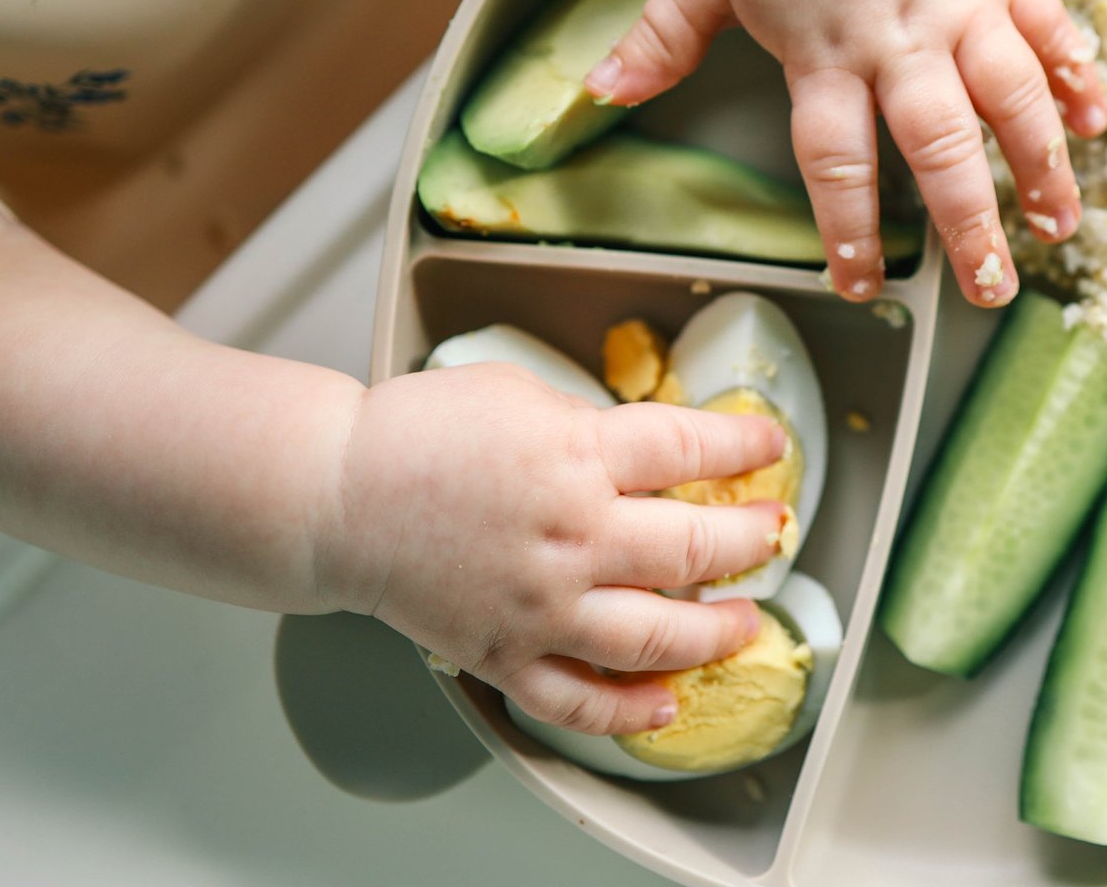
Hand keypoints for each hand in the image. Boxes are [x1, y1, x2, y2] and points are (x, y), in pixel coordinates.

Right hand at [319, 361, 790, 735]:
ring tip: (746, 621)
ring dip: (717, 632)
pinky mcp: (505, 654)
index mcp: (577, 457)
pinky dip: (629, 711)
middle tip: (774, 532)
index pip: (690, 451)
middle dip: (753, 539)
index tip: (769, 450)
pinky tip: (666, 703)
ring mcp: (541, 605)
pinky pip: (579, 699)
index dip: (743, 449)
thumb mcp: (520, 395)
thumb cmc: (415, 434)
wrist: (332, 495)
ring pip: (658, 636)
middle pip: (696, 546)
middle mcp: (572, 536)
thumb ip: (588, 426)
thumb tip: (645, 453)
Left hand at [583, 0, 1106, 306]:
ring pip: (1012, 94)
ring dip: (1041, 164)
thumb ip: (658, 40)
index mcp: (826, 51)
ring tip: (1059, 229)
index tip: (860, 284)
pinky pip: (1048, 28)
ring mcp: (959, 5)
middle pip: (942, 143)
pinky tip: (1097, 123)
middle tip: (990, 288)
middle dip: (972, 222)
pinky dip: (1076, 75)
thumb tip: (594, 95)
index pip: (838, 159)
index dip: (850, 230)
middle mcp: (900, 39)